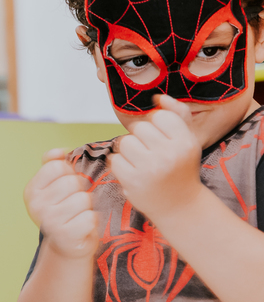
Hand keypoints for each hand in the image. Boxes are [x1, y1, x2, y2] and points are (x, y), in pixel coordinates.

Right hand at [24, 148, 99, 259]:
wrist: (66, 246)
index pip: (57, 166)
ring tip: (78, 215)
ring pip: (84, 198)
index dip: (68, 173)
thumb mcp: (52, 187)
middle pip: (73, 181)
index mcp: (31, 190)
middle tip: (73, 204)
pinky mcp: (67, 235)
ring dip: (87, 207)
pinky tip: (82, 227)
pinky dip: (91, 222)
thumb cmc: (63, 211)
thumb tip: (59, 152)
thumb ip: (53, 164)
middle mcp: (37, 205)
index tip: (66, 186)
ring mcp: (50, 221)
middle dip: (80, 190)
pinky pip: (91, 217)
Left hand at [109, 95, 203, 221]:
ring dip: (128, 151)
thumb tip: (158, 96)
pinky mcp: (132, 181)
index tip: (162, 140)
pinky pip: (114, 159)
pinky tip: (132, 173)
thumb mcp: (187, 141)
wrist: (180, 205)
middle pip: (139, 127)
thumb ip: (177, 115)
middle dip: (141, 138)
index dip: (156, 126)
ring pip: (124, 142)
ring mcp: (150, 168)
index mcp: (186, 141)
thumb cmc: (181, 168)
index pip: (160, 116)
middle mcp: (170, 153)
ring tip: (141, 162)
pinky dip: (119, 165)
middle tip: (151, 154)